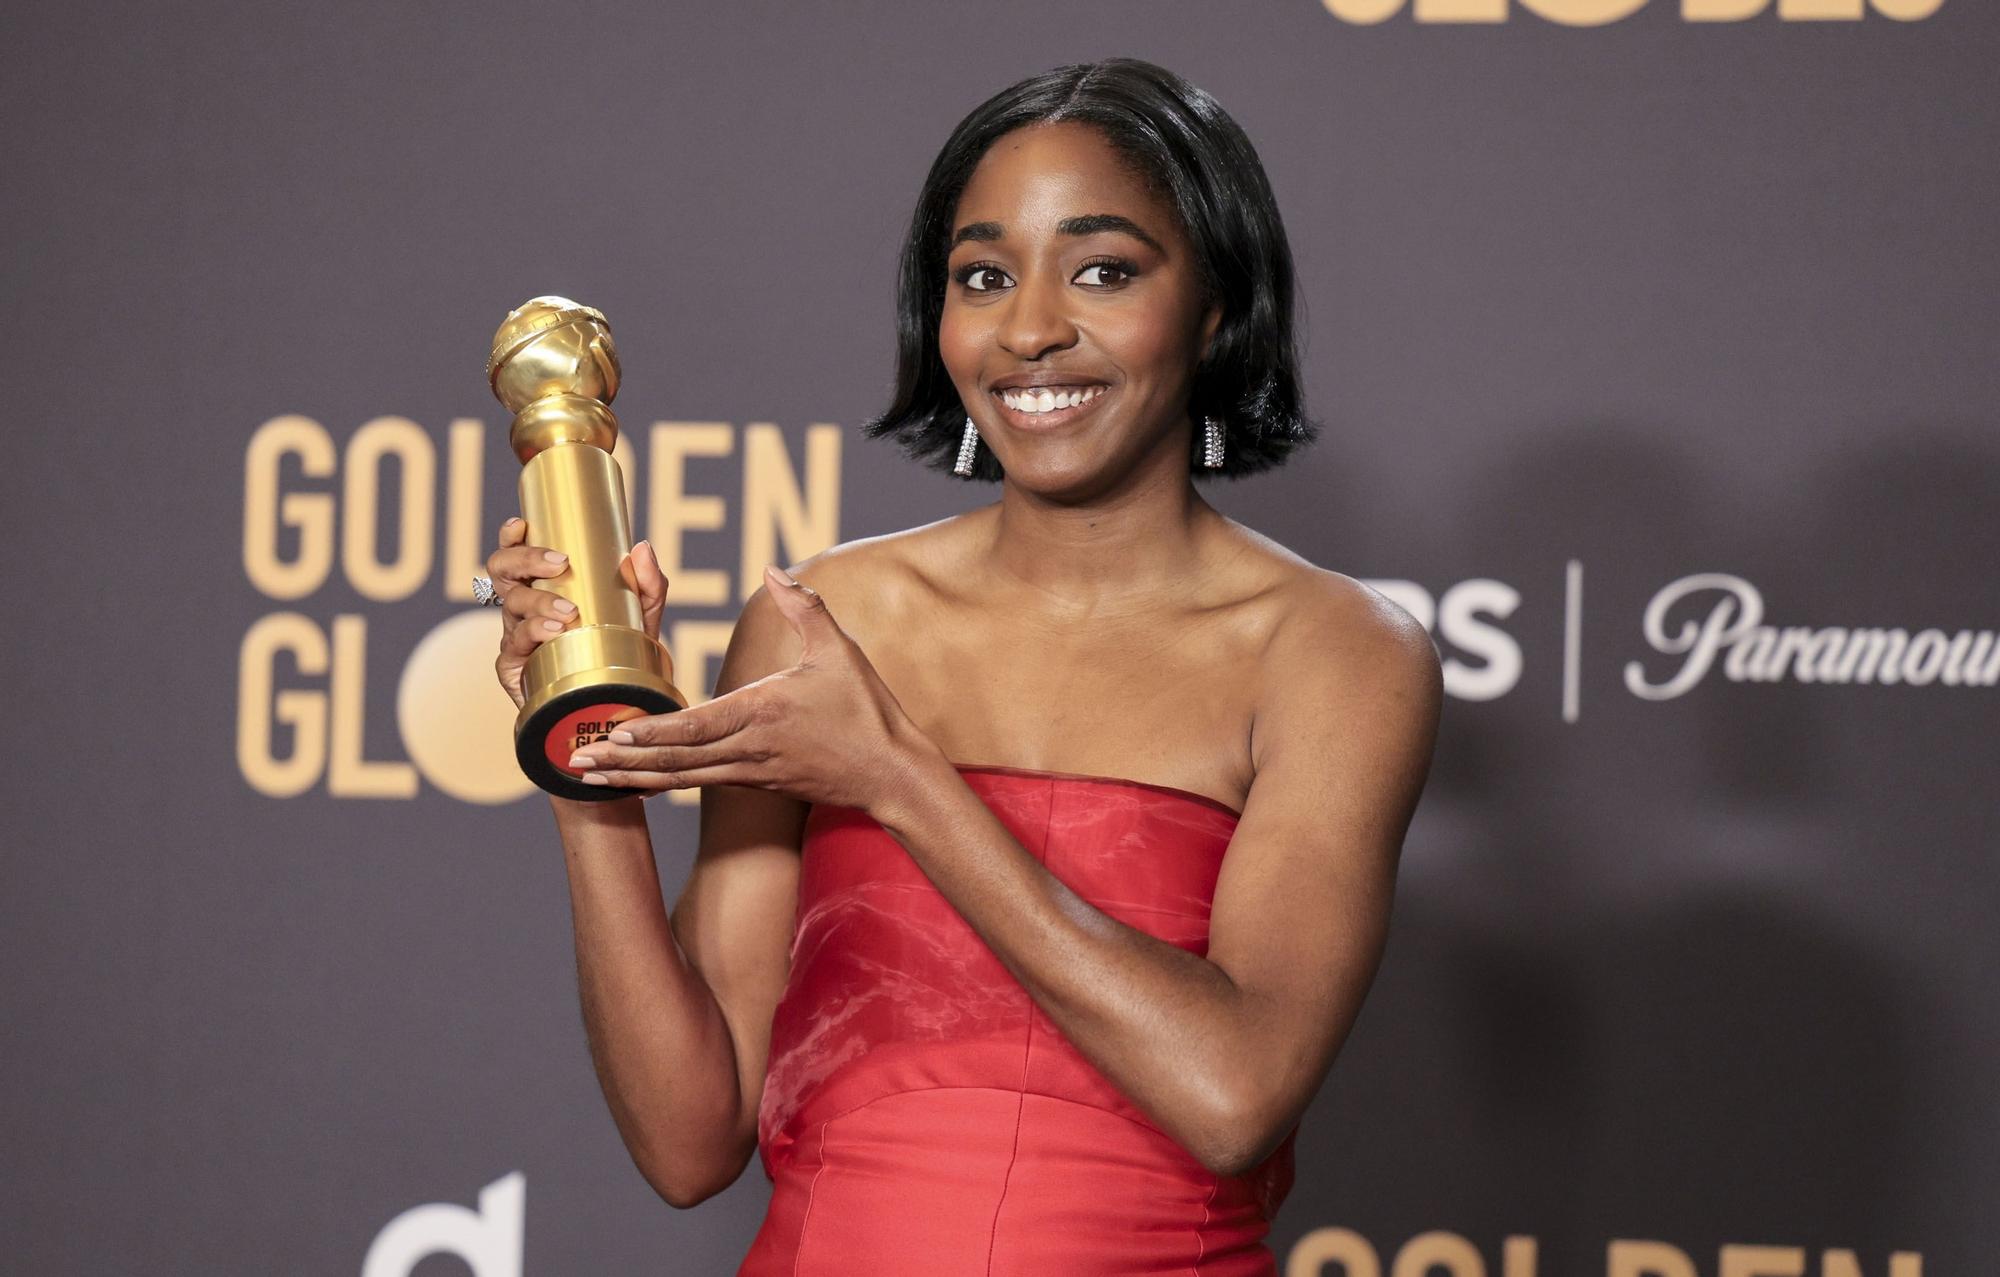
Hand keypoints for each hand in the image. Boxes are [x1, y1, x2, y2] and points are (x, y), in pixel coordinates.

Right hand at [487, 517, 666, 709]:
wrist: (615, 699)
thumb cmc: (621, 648)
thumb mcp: (642, 614)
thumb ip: (648, 583)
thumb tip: (642, 547)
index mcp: (542, 586)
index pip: (516, 553)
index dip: (510, 537)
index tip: (522, 525)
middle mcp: (522, 607)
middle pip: (503, 571)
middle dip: (525, 560)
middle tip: (560, 563)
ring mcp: (515, 635)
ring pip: (512, 606)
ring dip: (539, 602)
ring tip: (569, 611)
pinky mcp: (513, 667)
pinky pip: (514, 644)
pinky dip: (533, 633)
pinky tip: (555, 632)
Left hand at [568, 565, 939, 816]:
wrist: (891, 775)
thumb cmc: (868, 711)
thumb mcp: (840, 650)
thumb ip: (804, 607)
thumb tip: (771, 569)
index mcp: (762, 713)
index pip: (694, 725)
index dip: (649, 730)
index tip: (610, 731)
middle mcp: (749, 748)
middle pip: (673, 759)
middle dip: (621, 760)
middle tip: (573, 759)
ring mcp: (750, 770)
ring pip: (680, 777)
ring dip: (632, 777)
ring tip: (588, 776)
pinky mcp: (757, 781)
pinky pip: (699, 782)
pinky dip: (662, 781)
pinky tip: (638, 779)